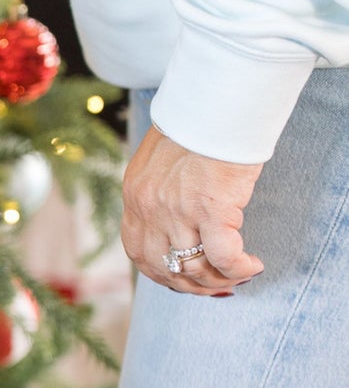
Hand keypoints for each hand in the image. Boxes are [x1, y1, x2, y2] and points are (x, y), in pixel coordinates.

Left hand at [121, 126, 264, 294]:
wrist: (216, 100)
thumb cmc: (197, 123)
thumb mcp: (160, 158)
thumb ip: (159, 188)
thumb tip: (175, 217)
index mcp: (136, 195)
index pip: (138, 251)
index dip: (161, 273)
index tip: (184, 280)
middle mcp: (150, 208)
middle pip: (165, 268)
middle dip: (191, 286)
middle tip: (216, 287)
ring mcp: (179, 211)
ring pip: (195, 268)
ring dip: (218, 281)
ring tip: (238, 277)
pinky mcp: (212, 209)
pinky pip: (224, 257)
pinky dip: (239, 269)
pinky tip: (252, 266)